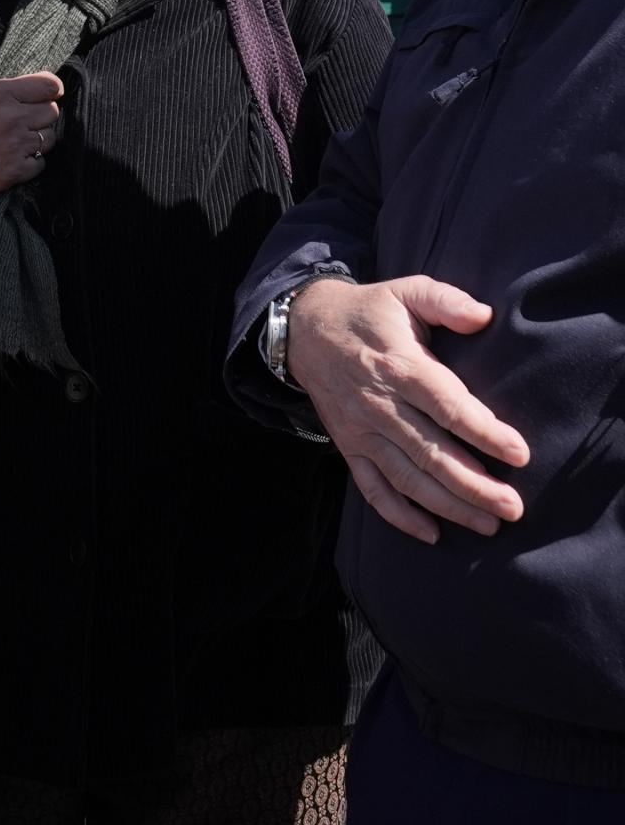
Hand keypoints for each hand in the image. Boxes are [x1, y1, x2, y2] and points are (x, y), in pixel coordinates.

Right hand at [0, 72, 63, 221]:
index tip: (47, 97)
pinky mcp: (16, 170)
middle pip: (53, 112)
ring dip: (38, 141)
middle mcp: (11, 115)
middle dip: (42, 118)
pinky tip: (10, 162)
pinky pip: (41, 163)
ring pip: (51, 138)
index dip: (51, 91)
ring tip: (15, 145)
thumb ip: (0, 96)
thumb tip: (27, 94)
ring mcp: (16, 144)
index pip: (49, 84)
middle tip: (24, 125)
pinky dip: (30, 164)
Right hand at [288, 276, 528, 544]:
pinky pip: (371, 487)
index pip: (446, 405)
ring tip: (487, 524)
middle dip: (474, 484)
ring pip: (407, 476)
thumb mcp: (405, 291)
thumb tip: (483, 316)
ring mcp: (361, 429)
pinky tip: (430, 533)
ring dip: (447, 505)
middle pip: (430, 452)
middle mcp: (379, 404)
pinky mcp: (348, 446)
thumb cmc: (368, 312)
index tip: (519, 453)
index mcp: (399, 365)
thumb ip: (445, 300)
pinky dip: (398, 514)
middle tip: (513, 507)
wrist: (305, 330)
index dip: (482, 431)